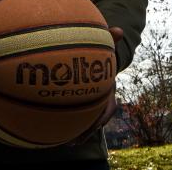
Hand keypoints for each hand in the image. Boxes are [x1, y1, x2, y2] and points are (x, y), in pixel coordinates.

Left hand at [71, 26, 123, 144]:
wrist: (101, 61)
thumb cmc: (101, 54)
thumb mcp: (105, 47)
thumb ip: (109, 39)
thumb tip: (118, 29)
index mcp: (109, 90)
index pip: (108, 108)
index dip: (101, 118)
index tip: (94, 126)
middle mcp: (102, 101)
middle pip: (96, 122)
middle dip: (86, 132)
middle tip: (73, 141)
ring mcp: (92, 104)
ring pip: (87, 123)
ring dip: (77, 133)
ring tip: (65, 143)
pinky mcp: (81, 104)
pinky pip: (76, 116)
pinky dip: (67, 124)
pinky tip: (53, 130)